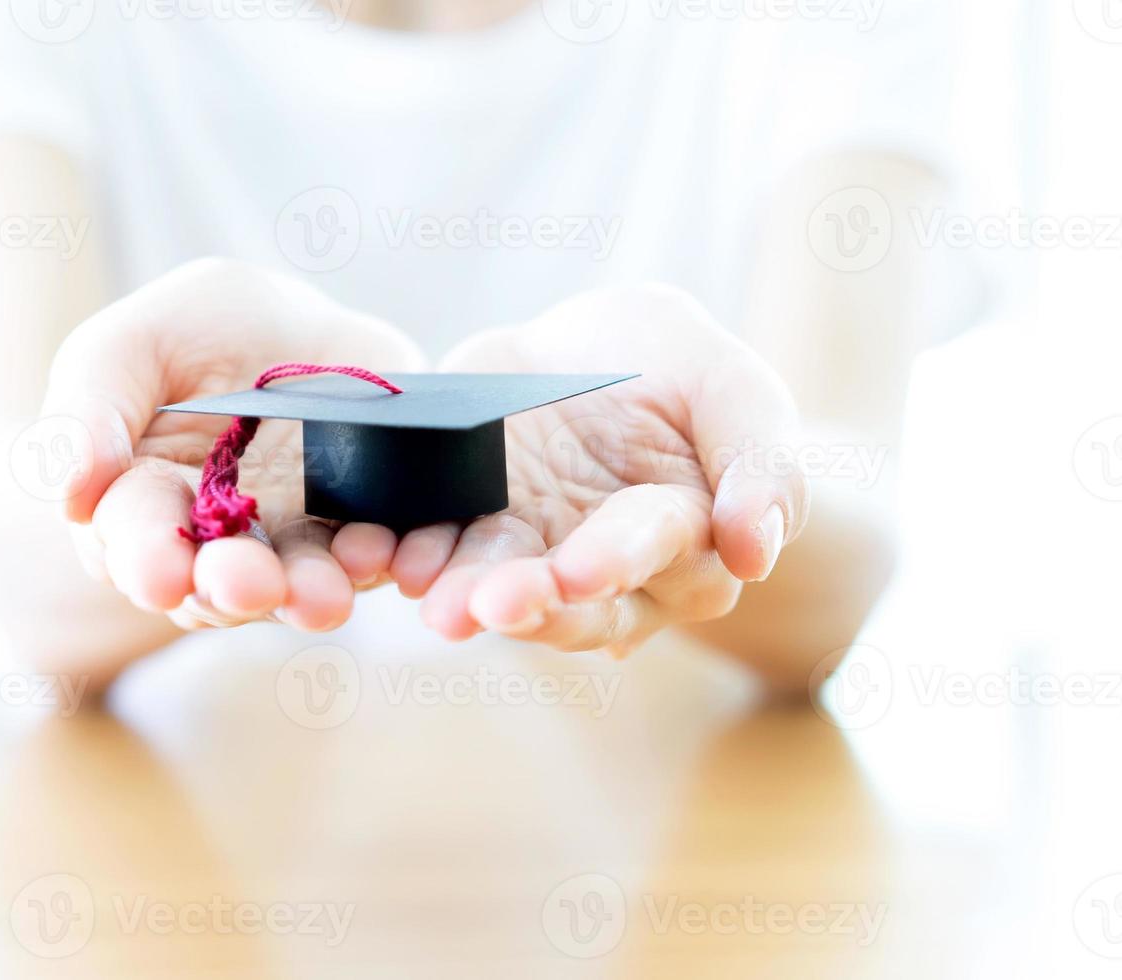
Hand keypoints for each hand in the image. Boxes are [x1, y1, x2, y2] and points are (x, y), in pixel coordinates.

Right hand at [42, 258, 424, 630]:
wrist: (306, 322)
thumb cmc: (198, 332)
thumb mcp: (130, 344)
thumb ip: (88, 408)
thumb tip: (68, 493)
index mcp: (145, 502)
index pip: (138, 537)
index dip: (147, 557)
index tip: (159, 575)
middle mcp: (219, 543)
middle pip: (217, 582)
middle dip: (229, 588)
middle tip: (245, 585)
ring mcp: (295, 545)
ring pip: (296, 585)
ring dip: (305, 594)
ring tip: (320, 597)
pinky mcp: (364, 534)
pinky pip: (372, 558)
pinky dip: (375, 562)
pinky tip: (376, 553)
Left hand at [395, 284, 810, 654]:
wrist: (587, 346)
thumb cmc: (679, 369)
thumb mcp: (733, 387)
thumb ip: (763, 464)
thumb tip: (757, 552)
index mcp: (684, 538)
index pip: (652, 549)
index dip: (617, 560)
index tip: (580, 571)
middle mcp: (604, 569)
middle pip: (571, 599)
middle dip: (530, 601)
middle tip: (488, 605)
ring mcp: (528, 555)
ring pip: (497, 590)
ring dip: (462, 596)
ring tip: (430, 597)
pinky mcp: (465, 533)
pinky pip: (435, 554)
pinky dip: (410, 559)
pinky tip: (385, 559)